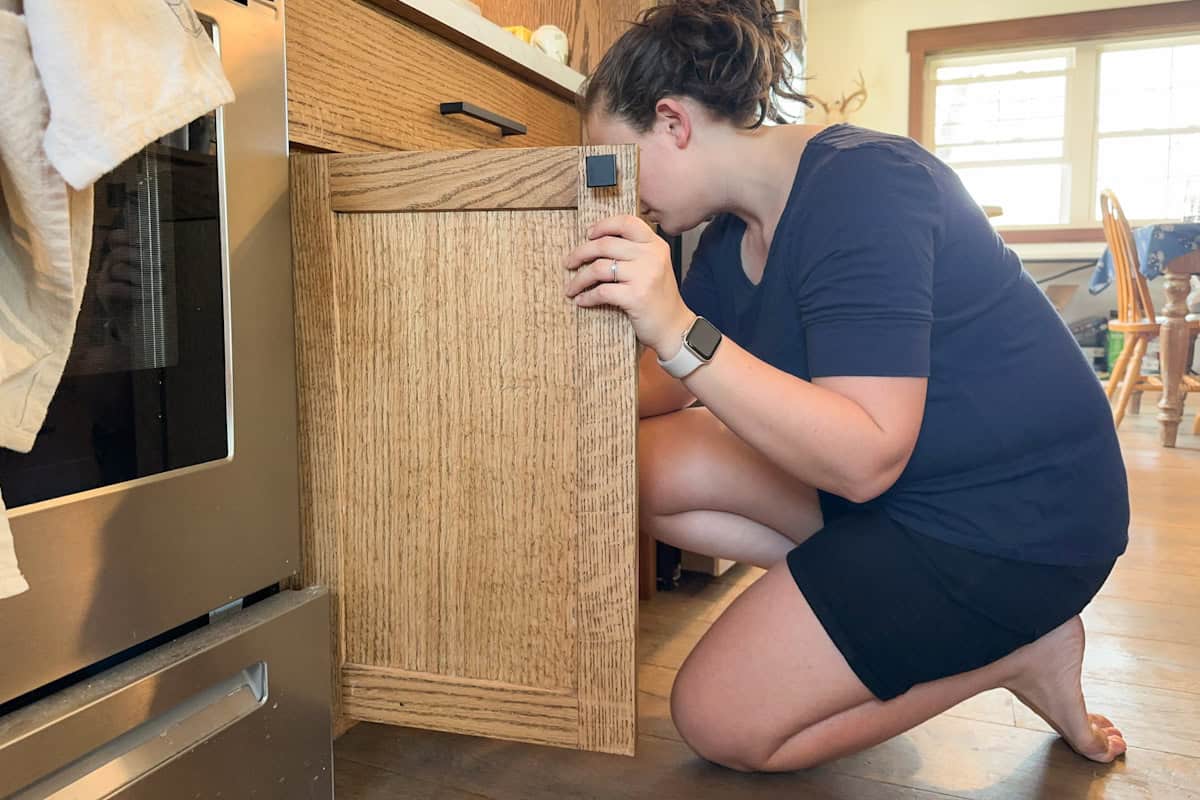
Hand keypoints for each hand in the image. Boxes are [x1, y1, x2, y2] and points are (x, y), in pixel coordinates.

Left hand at [563, 215, 694, 358]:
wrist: (674, 327)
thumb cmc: (659, 299)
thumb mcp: (654, 266)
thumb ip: (634, 252)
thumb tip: (597, 242)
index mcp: (655, 245)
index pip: (626, 223)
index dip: (603, 226)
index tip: (588, 235)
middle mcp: (651, 256)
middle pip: (605, 244)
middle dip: (581, 253)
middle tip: (569, 263)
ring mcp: (644, 276)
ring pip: (599, 268)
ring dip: (579, 279)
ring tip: (571, 288)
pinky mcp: (636, 296)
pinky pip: (601, 291)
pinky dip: (587, 297)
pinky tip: (581, 301)